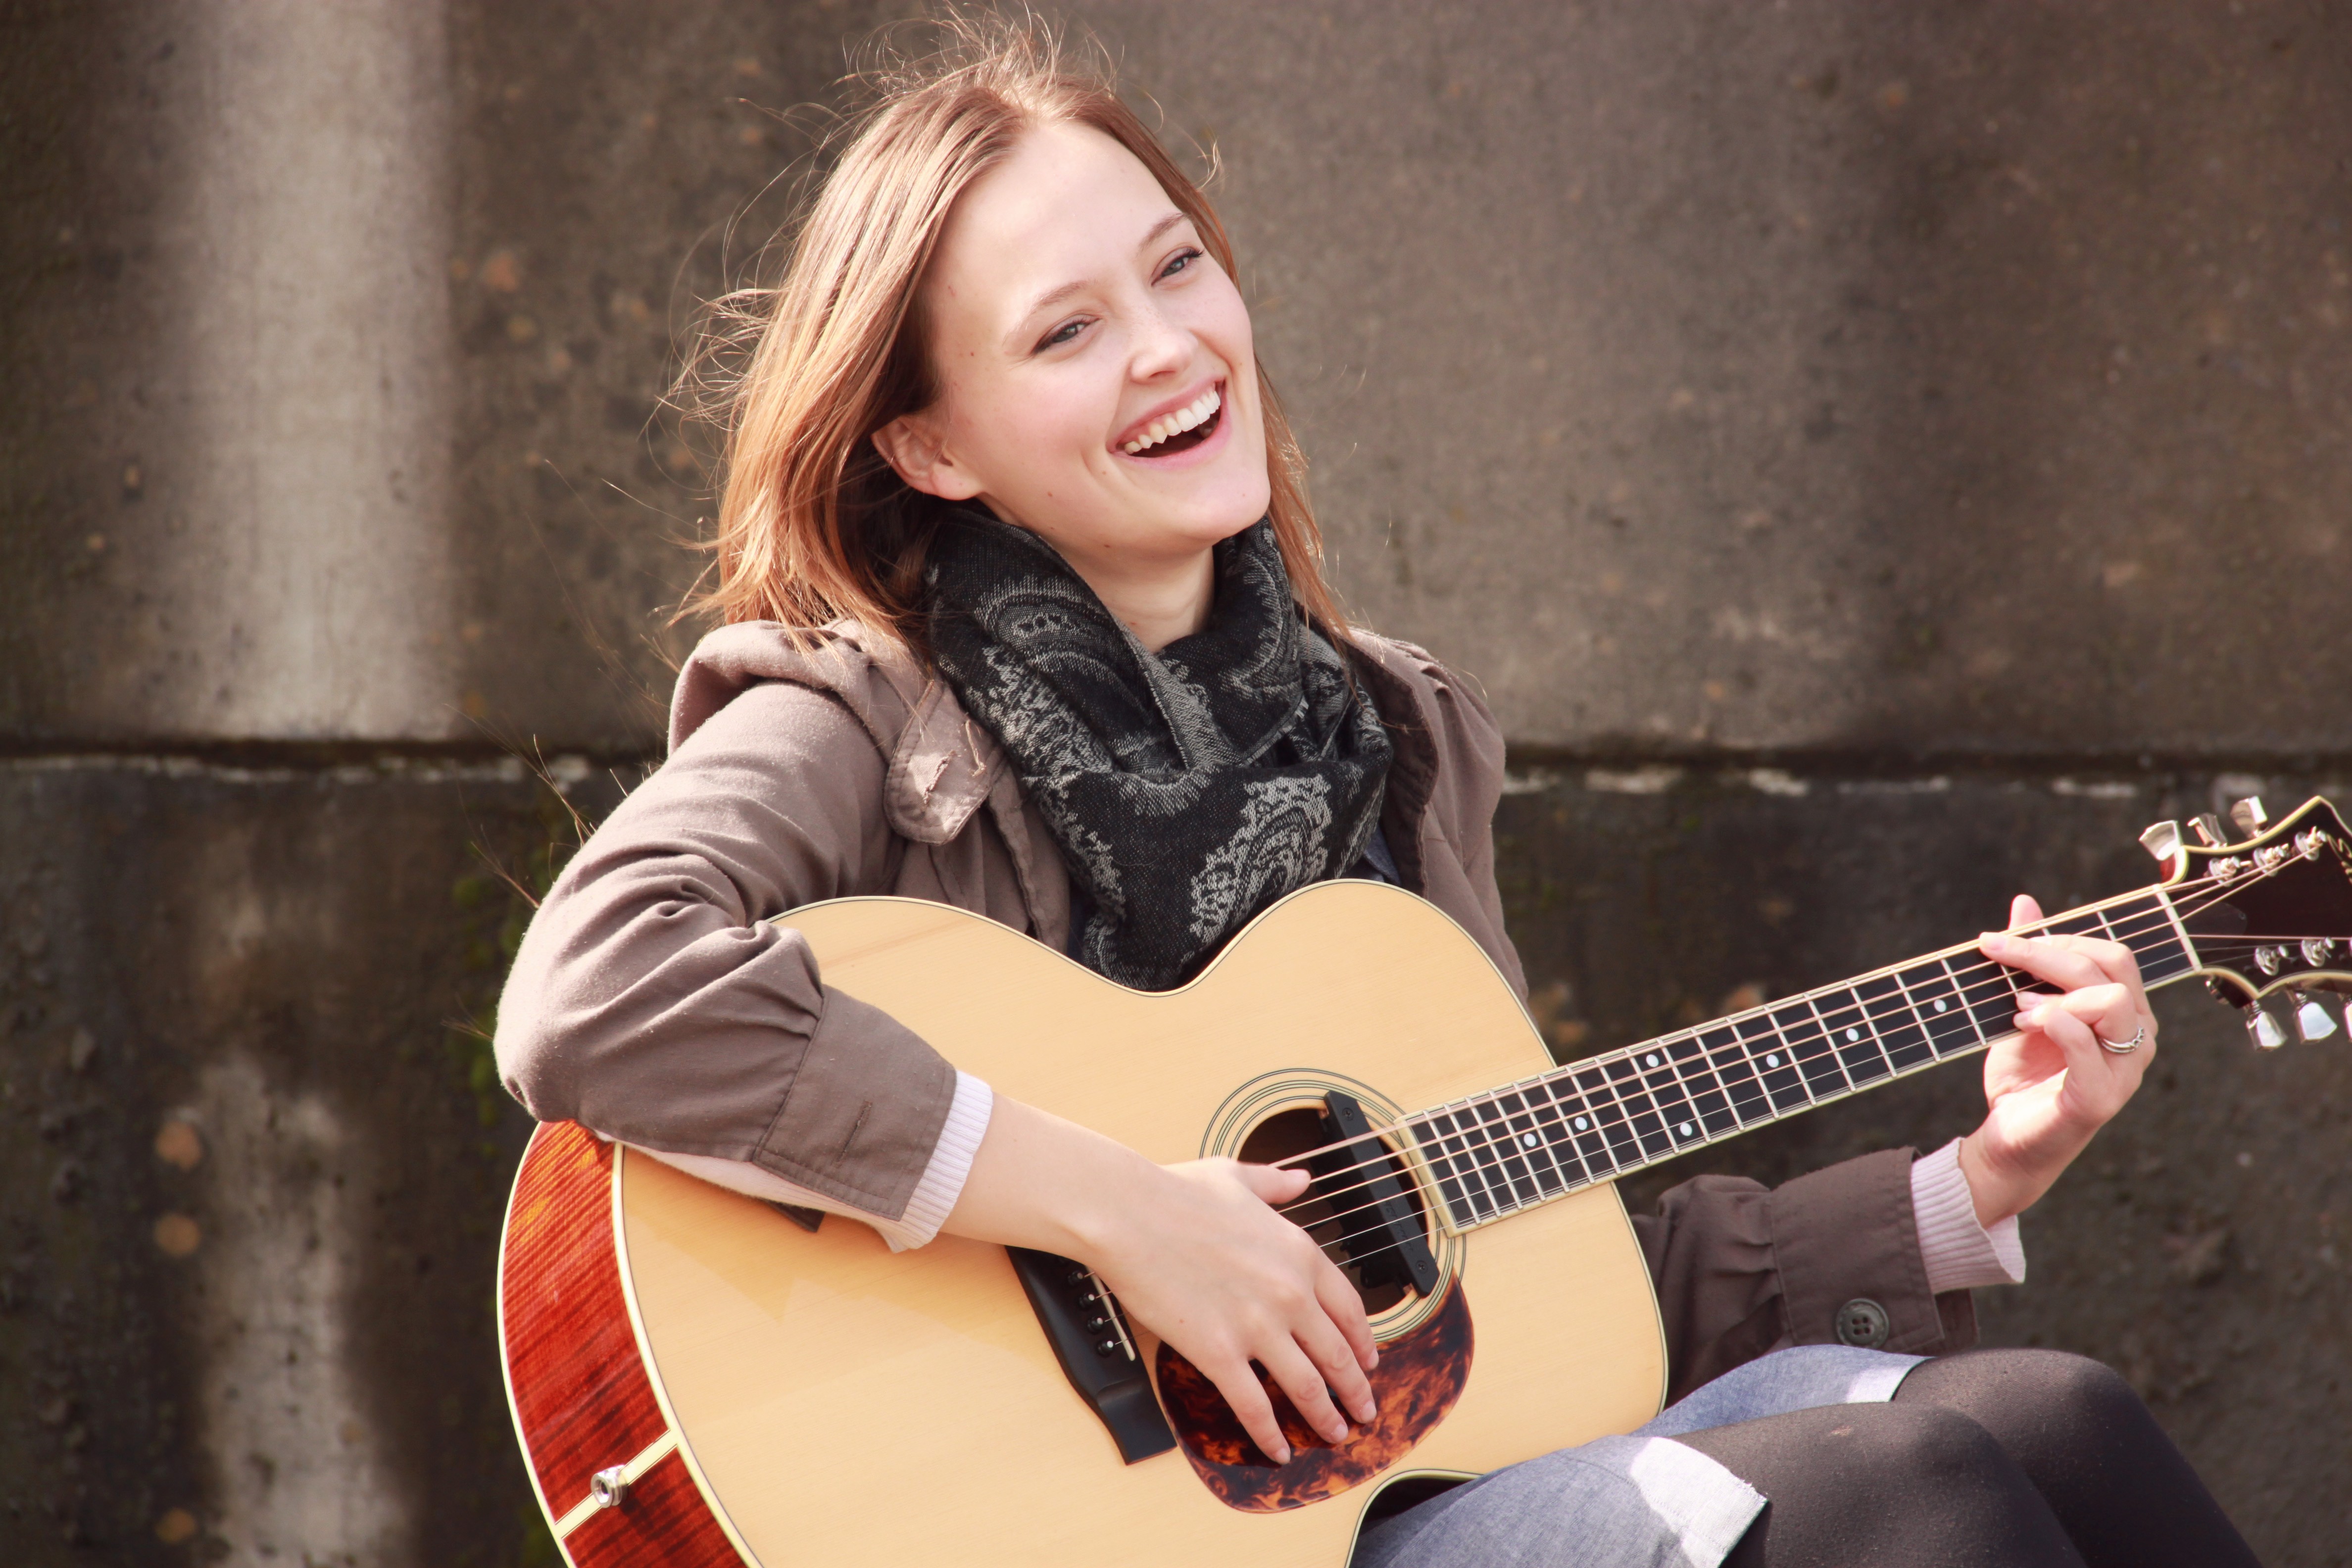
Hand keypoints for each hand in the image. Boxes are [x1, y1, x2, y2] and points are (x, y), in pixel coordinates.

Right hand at [941, 1099, 1375, 1464]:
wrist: (1127, 1214)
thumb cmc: (1175, 1193)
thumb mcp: (1237, 1177)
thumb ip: (1275, 1183)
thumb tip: (1300, 1179)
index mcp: (1299, 1253)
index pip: (1350, 1309)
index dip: (1364, 1342)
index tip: (1369, 1361)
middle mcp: (1289, 1294)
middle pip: (1337, 1355)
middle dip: (1356, 1389)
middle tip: (1365, 1409)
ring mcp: (1257, 1327)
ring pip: (1307, 1387)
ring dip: (1326, 1417)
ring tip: (1335, 1433)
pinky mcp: (1220, 1354)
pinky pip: (1255, 1407)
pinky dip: (1270, 1434)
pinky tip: (1278, 1449)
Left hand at [1961, 894, 2156, 1225]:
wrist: (2006, 1138)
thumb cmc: (2021, 1073)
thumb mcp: (2020, 1007)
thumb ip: (2029, 960)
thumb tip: (2024, 904)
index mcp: (2126, 1014)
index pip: (2112, 956)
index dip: (2060, 938)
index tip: (2004, 939)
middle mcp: (2137, 1039)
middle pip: (2113, 970)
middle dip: (2052, 952)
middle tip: (2000, 955)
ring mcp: (2124, 1070)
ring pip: (2111, 1002)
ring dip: (2056, 991)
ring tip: (2016, 1003)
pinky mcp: (2100, 1098)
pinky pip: (2088, 1047)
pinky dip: (2054, 1024)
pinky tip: (2023, 1021)